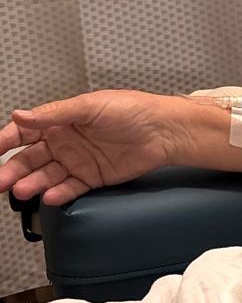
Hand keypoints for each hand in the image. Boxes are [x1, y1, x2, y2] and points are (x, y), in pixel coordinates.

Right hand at [0, 89, 182, 207]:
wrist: (164, 130)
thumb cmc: (132, 110)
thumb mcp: (89, 106)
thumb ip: (54, 114)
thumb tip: (20, 115)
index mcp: (60, 120)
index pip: (24, 132)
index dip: (5, 142)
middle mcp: (65, 141)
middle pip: (31, 158)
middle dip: (13, 169)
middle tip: (0, 181)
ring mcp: (78, 161)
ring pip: (47, 175)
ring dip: (33, 183)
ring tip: (21, 190)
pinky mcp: (92, 177)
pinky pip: (70, 188)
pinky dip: (59, 194)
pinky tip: (50, 196)